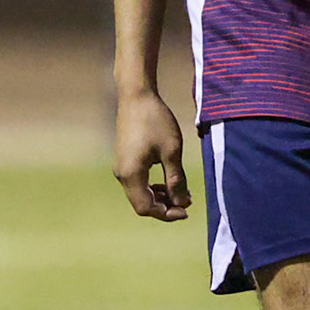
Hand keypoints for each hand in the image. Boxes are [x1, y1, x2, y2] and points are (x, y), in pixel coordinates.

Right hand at [113, 90, 192, 220]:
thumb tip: (183, 203)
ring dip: (160, 196)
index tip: (187, 211)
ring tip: (182, 191)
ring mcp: (121, 166)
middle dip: (165, 206)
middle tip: (187, 202)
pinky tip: (169, 179)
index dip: (167, 214)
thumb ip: (177, 180)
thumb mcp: (172, 151)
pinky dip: (153, 185)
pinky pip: (138, 181)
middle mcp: (122, 174)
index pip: (147, 208)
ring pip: (140, 193)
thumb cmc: (156, 121)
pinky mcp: (124, 159)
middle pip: (142, 204)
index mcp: (131, 175)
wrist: (137, 96)